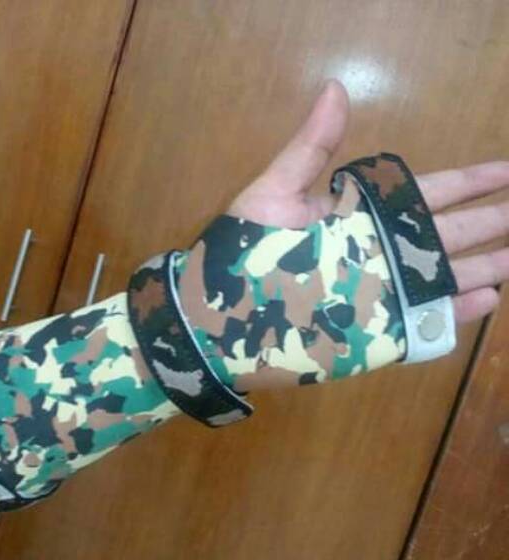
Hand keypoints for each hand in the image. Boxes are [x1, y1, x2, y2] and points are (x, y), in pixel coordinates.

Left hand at [231, 79, 508, 323]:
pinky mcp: (372, 332)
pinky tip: (487, 299)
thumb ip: (310, 149)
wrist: (218, 319)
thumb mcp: (272, 193)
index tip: (507, 168)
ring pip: (441, 275)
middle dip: (490, 221)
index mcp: (358, 215)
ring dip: (484, 265)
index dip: (469, 180)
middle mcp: (375, 252)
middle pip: (444, 233)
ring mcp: (377, 293)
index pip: (425, 193)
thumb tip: (335, 88)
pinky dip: (453, 312)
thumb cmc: (242, 254)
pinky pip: (421, 321)